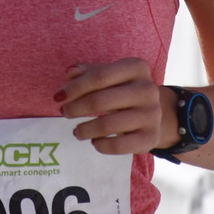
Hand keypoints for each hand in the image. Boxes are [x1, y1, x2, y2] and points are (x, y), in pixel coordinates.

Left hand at [57, 59, 171, 155]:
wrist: (154, 114)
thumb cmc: (124, 91)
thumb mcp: (110, 76)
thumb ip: (89, 73)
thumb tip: (70, 74)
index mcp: (137, 68)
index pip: (99, 76)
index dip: (75, 88)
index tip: (60, 97)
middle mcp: (148, 89)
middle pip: (100, 101)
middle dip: (75, 108)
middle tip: (65, 112)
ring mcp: (152, 115)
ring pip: (106, 125)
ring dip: (84, 130)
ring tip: (77, 131)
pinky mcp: (150, 138)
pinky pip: (117, 146)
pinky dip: (99, 145)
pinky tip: (94, 141)